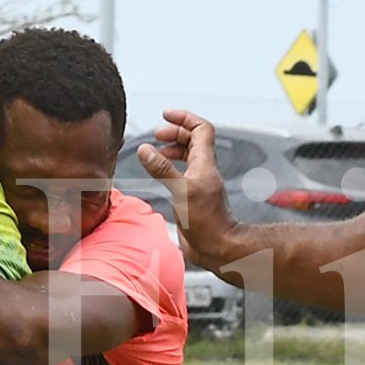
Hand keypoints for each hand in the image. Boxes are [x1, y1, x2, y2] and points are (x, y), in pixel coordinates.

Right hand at [136, 107, 243, 267]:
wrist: (219, 248)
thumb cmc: (208, 222)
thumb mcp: (181, 190)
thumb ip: (162, 169)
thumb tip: (145, 150)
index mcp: (205, 163)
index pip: (200, 129)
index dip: (184, 118)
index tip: (166, 115)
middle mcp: (203, 170)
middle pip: (193, 140)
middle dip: (175, 132)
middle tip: (157, 134)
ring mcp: (198, 183)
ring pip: (187, 156)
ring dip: (172, 149)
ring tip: (156, 150)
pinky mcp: (191, 197)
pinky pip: (180, 174)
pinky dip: (169, 168)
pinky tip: (158, 174)